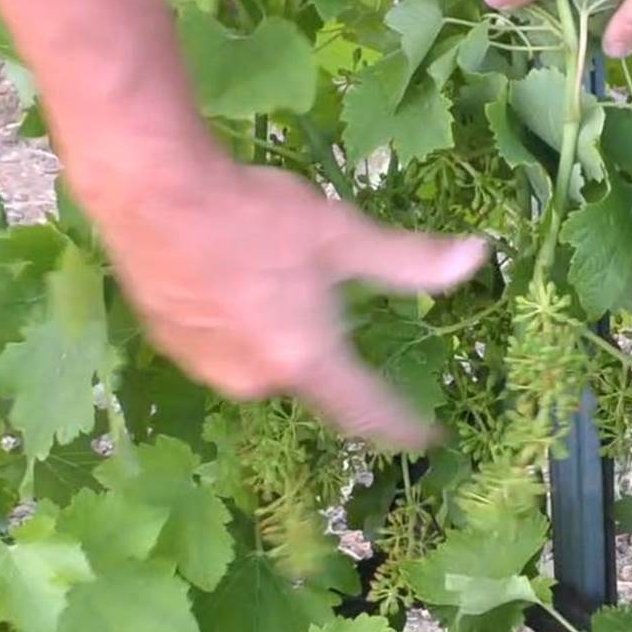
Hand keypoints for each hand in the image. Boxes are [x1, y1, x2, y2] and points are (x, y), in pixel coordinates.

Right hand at [86, 140, 486, 448]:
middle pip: (310, 375)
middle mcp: (256, 380)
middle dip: (321, 345)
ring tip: (268, 274)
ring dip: (276, 332)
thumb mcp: (342, 234)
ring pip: (263, 360)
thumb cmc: (257, 215)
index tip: (427, 437)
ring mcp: (207, 368)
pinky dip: (237, 324)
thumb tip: (478, 258)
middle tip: (319, 291)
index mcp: (305, 360)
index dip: (401, 426)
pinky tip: (229, 278)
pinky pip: (222, 347)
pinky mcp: (170, 347)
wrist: (152, 194)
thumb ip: (409, 261)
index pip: (367, 411)